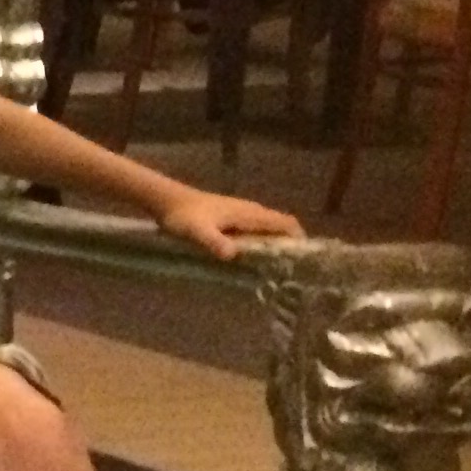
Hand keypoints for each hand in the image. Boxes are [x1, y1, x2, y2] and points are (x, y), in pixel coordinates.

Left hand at [156, 188, 302, 258]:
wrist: (167, 200)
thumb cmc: (183, 216)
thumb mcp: (197, 231)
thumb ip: (214, 242)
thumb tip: (232, 255)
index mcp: (249, 214)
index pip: (286, 222)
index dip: (298, 238)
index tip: (302, 259)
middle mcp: (251, 211)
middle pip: (280, 226)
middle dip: (289, 245)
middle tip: (290, 270)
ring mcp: (242, 213)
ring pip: (268, 228)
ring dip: (275, 244)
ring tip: (276, 268)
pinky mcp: (232, 218)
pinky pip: (255, 230)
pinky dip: (261, 242)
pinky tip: (253, 258)